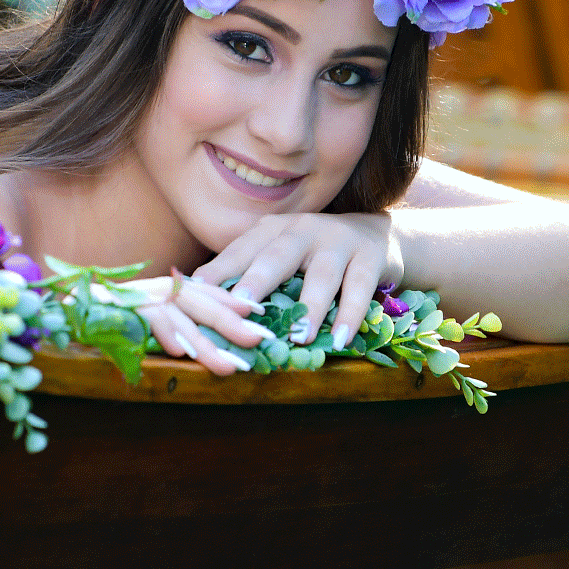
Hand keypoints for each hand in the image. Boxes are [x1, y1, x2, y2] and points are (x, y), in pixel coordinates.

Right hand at [124, 272, 269, 376]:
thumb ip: (180, 323)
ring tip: (227, 366)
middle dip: (232, 324)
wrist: (74, 304)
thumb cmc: (116, 315)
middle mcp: (161, 289)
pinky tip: (179, 352)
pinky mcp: (123, 307)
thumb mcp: (155, 316)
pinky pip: (149, 320)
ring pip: (181, 319)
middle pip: (203, 304)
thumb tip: (207, 344)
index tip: (261, 315)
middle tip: (258, 341)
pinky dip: (165, 334)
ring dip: (205, 344)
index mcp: (172, 288)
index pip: (210, 292)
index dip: (235, 302)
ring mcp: (143, 297)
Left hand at [192, 212, 399, 349]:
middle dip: (256, 281)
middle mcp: (301, 230)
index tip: (193, 292)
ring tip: (298, 337)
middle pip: (276, 257)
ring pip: (321, 275)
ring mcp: (337, 241)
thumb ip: (249, 275)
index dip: (217, 272)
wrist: (375, 235)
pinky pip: (358, 287)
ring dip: (310, 308)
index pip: (240, 252)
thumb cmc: (314, 256)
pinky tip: (341, 339)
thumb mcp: (280, 257)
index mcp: (271, 231)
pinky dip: (350, 315)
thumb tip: (203, 308)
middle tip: (239, 306)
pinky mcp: (368, 256)